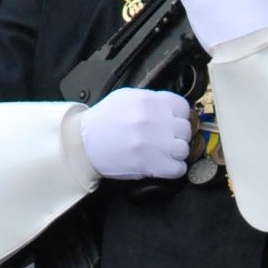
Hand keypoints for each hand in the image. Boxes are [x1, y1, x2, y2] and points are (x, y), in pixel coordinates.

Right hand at [78, 87, 192, 181]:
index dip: (179, 117)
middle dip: (177, 136)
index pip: (183, 107)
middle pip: (185, 129)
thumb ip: (150, 100)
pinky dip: (173, 170)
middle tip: (165, 140)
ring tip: (162, 154)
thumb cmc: (103, 121)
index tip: (172, 124)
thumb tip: (172, 109)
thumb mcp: (126, 98)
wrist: (82, 144)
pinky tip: (162, 166)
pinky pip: (178, 169)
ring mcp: (153, 142)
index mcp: (148, 100)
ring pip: (183, 149)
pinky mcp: (150, 163)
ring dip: (175, 154)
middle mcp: (153, 119)